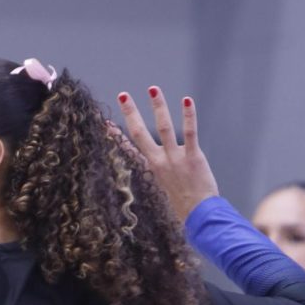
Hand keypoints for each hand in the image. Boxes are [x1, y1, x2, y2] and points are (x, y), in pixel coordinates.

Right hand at [116, 86, 218, 221]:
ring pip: (163, 128)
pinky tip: (186, 100)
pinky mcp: (192, 157)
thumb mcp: (164, 191)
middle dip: (131, 113)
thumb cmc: (183, 207)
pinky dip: (188, 115)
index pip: (130, 148)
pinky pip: (190, 133)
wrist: (198, 215)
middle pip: (139, 133)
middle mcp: (158, 161)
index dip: (117, 135)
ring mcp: (174, 158)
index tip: (106, 123)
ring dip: (158, 107)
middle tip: (123, 95)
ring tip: (153, 89)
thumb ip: (162, 176)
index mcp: (150, 169)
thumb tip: (160, 171)